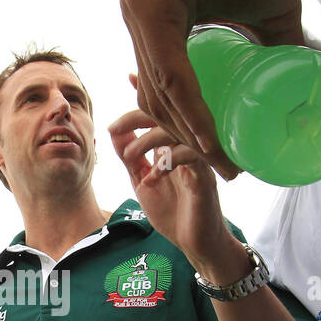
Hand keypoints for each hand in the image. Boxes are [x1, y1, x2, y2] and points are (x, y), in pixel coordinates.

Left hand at [108, 96, 243, 275]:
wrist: (197, 244)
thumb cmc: (173, 213)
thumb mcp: (143, 181)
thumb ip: (131, 158)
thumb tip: (114, 131)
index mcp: (173, 147)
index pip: (160, 115)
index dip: (146, 96)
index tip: (130, 76)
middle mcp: (188, 149)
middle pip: (167, 118)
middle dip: (138, 117)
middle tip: (116, 127)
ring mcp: (198, 161)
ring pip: (177, 133)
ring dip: (149, 142)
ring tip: (130, 158)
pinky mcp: (205, 177)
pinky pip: (190, 157)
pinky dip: (168, 162)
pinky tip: (154, 175)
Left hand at [120, 0, 311, 179]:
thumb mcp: (270, 14)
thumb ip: (274, 53)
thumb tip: (301, 95)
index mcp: (159, 22)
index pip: (166, 89)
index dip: (194, 130)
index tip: (230, 161)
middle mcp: (140, 17)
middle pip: (159, 97)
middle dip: (194, 142)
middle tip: (231, 172)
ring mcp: (137, 8)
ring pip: (161, 89)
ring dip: (194, 133)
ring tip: (227, 162)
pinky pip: (167, 68)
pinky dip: (190, 107)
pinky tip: (211, 135)